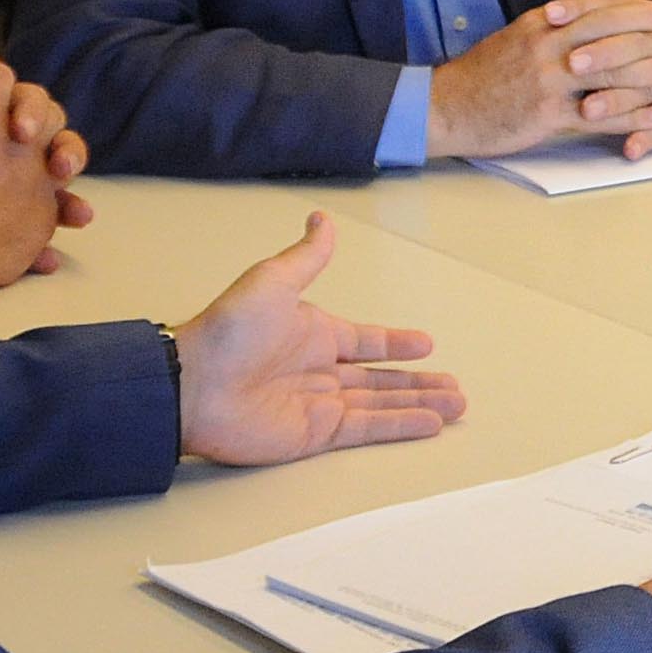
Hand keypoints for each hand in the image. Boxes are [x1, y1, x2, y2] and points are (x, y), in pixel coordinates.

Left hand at [171, 214, 462, 464]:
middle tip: (455, 386)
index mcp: (313, 334)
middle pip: (381, 378)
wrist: (193, 383)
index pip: (366, 341)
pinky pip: (367, 428)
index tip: (427, 344)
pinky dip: (401, 425)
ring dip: (419, 403)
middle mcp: (319, 370)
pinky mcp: (314, 434)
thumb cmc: (229, 330)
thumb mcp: (273, 281)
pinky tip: (430, 423)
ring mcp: (319, 404)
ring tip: (457, 406)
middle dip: (418, 382)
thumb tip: (322, 218)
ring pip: (381, 404)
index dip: (396, 343)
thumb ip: (307, 256)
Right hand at [431, 0, 651, 159]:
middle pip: (608, 33)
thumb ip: (547, 30)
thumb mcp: (513, 40)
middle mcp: (545, 47)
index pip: (593, 8)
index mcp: (538, 25)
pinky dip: (632, 115)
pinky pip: (600, 114)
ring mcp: (547, 81)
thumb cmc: (480, 77)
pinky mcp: (547, 115)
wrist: (447, 108)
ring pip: (610, 72)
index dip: (630, 8)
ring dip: (649, 72)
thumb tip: (581, 20)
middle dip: (647, 33)